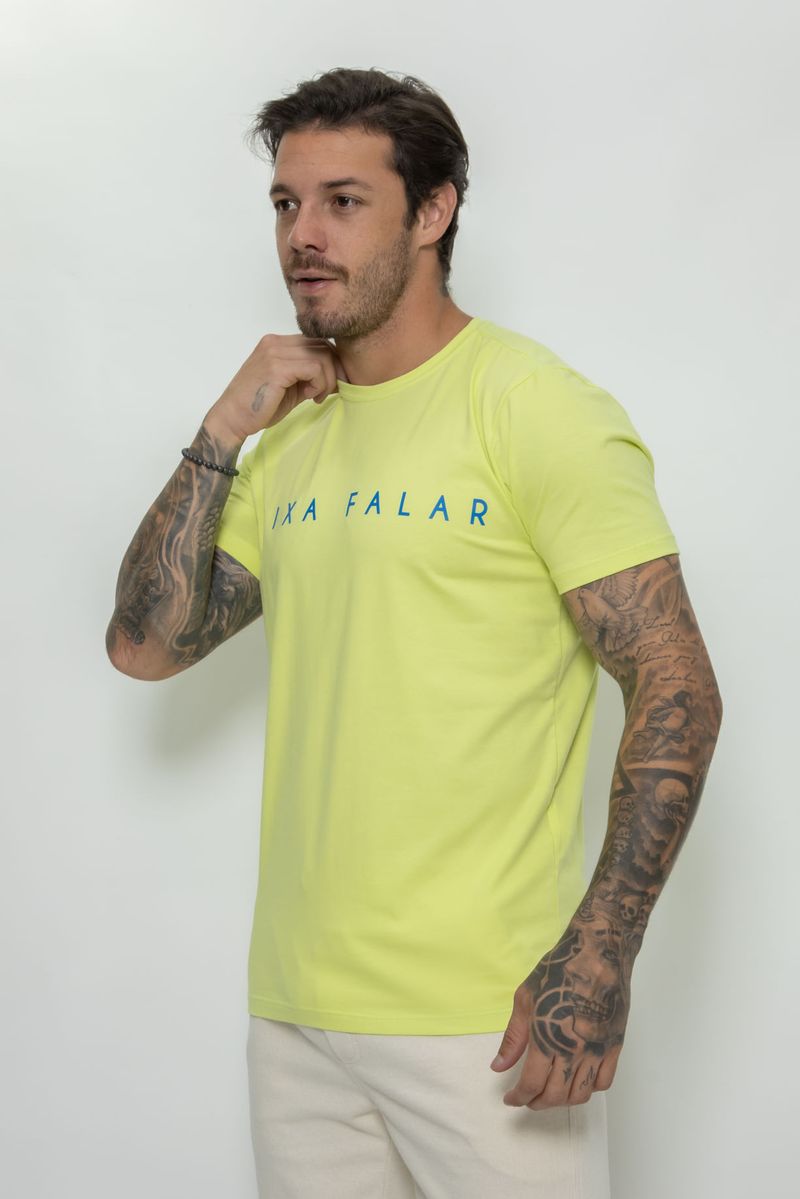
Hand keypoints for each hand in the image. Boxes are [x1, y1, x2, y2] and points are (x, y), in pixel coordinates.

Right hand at [204, 333, 347, 446]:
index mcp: (277, 343)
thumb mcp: (291, 387)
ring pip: (322, 356)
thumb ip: (310, 376)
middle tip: (327, 392)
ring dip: (327, 379)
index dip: (331, 363)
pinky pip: (314, 368)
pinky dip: (319, 384)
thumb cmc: (259, 407)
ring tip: (315, 396)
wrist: (232, 419)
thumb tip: (340, 374)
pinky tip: (310, 396)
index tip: (331, 385)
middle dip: (333, 370)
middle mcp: (275, 342)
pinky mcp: (276, 367)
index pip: (316, 342)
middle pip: (323, 345)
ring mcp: (274, 352)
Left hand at [490, 919, 631, 1108]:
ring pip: (580, 1095)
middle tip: (528, 1099)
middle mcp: (573, 1051)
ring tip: (551, 1093)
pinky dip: (589, 1089)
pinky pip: (604, 1082)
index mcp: (546, 1039)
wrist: (597, 953)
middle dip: (537, 1103)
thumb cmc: (558, 971)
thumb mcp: (525, 999)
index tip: (511, 1099)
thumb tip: (498, 1067)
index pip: (531, 1084)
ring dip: (562, 1101)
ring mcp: (597, 1051)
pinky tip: (578, 1081)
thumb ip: (514, 1038)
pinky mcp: (615, 1046)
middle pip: (555, 1095)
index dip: (518, 1097)